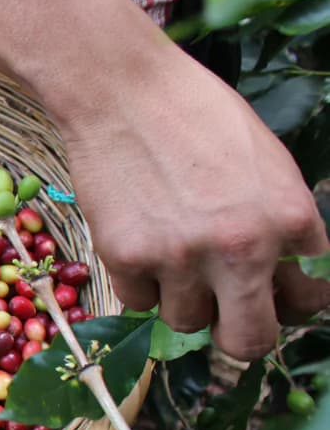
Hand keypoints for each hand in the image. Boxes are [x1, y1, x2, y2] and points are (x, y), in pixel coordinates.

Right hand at [0, 0, 329, 358]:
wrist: (120, 89)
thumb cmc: (194, 113)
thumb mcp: (265, 162)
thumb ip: (280, 222)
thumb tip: (283, 277)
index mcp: (289, 217)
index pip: (309, 297)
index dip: (290, 299)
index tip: (275, 296)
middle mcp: (241, 247)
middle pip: (249, 340)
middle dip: (241, 334)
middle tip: (228, 317)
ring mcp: (179, 257)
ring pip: (186, 321)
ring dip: (182, 298)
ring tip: (171, 255)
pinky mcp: (125, 257)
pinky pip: (137, 300)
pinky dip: (139, 280)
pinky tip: (137, 239)